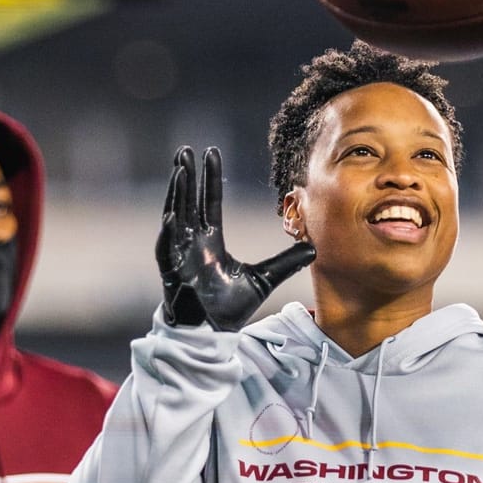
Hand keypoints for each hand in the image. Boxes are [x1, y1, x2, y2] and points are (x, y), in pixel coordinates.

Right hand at [156, 146, 314, 331]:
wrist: (214, 333)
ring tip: (180, 169)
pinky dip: (170, 228)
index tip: (211, 153)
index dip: (210, 179)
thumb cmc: (230, 308)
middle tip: (186, 150)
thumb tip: (313, 247)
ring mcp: (180, 255)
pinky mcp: (172, 271)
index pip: (210, 203)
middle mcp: (193, 243)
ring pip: (176, 216)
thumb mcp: (265, 279)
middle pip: (189, 202)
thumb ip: (286, 262)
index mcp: (211, 241)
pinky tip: (172, 211)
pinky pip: (168, 246)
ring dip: (177, 193)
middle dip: (187, 176)